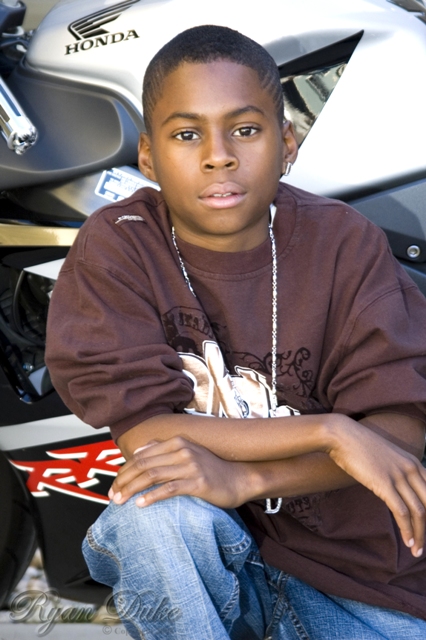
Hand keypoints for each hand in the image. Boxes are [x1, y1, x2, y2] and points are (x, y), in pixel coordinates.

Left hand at [108, 436, 250, 508]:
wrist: (239, 479)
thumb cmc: (211, 469)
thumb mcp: (188, 453)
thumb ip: (163, 450)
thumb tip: (139, 451)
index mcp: (178, 442)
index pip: (142, 456)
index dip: (124, 471)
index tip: (114, 486)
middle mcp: (183, 450)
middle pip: (144, 465)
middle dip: (124, 481)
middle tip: (112, 496)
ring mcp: (191, 465)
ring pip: (153, 475)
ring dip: (133, 489)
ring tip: (120, 501)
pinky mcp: (198, 482)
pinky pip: (170, 489)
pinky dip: (152, 496)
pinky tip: (140, 504)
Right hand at [327, 418, 425, 557]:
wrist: (341, 435)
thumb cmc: (358, 446)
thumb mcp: (385, 457)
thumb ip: (396, 471)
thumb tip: (395, 488)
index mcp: (414, 463)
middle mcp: (411, 469)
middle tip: (423, 544)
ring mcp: (398, 476)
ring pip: (419, 512)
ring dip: (420, 535)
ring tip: (416, 550)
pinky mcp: (384, 484)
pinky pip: (402, 512)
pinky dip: (407, 530)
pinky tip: (407, 541)